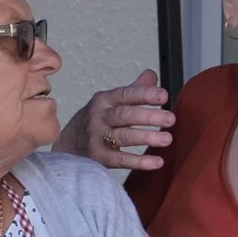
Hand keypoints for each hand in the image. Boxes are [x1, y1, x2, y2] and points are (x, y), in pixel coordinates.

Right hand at [58, 69, 173, 170]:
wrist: (67, 145)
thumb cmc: (96, 121)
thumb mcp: (110, 103)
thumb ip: (133, 90)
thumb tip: (152, 74)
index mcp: (104, 100)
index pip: (126, 95)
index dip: (145, 94)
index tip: (163, 95)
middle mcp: (99, 117)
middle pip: (125, 115)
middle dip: (148, 116)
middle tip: (170, 118)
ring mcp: (97, 138)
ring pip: (124, 137)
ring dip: (146, 138)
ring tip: (167, 139)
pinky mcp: (99, 158)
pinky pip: (121, 160)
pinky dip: (139, 162)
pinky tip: (157, 161)